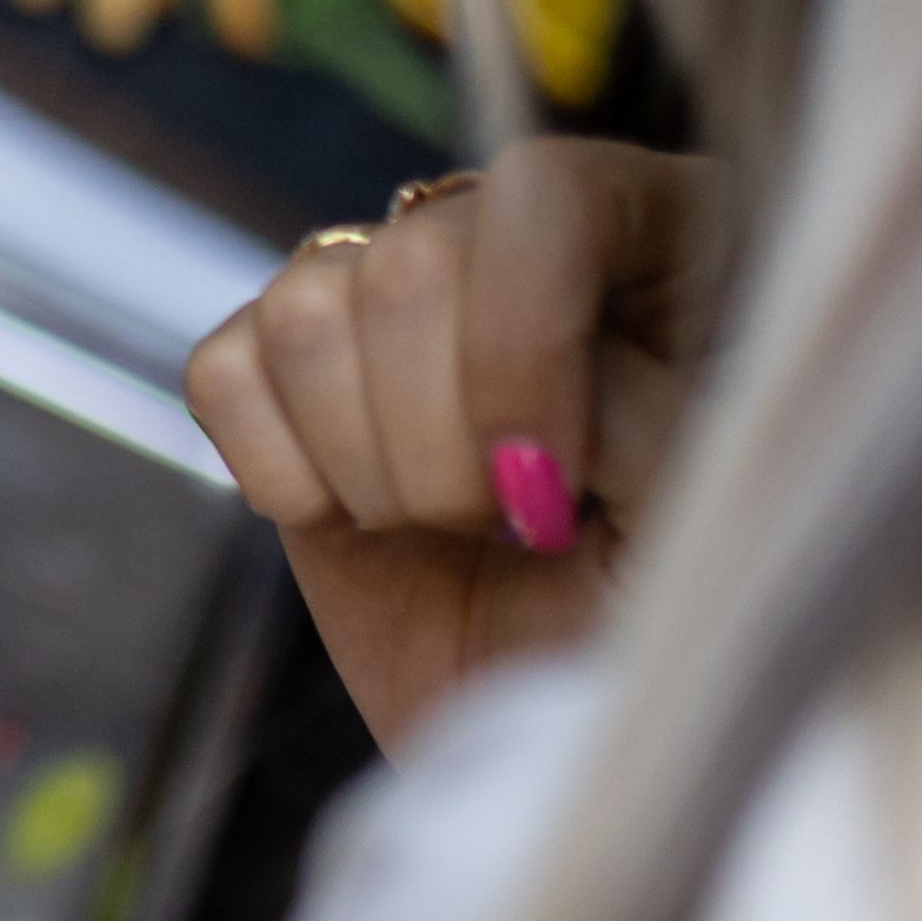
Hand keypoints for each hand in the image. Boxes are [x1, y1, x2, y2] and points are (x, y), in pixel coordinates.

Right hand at [180, 138, 715, 750]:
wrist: (543, 721)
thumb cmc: (649, 630)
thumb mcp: (698, 532)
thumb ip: (648, 423)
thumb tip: (525, 383)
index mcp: (667, 244)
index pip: (547, 199)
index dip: (519, 340)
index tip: (543, 490)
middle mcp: (521, 247)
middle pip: (415, 257)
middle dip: (441, 436)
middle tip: (503, 527)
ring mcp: (396, 302)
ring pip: (306, 304)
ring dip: (365, 459)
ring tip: (441, 526)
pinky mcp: (291, 377)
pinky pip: (223, 369)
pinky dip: (278, 469)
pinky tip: (357, 518)